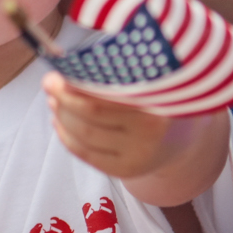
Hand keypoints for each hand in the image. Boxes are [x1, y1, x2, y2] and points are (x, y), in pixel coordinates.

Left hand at [43, 73, 210, 178]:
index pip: (103, 95)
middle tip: (49, 83)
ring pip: (84, 134)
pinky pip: (86, 153)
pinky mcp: (127, 170)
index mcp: (158, 100)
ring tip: (53, 100)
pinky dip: (66, 136)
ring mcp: (139, 154)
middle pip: (90, 115)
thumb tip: (73, 62)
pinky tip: (58, 121)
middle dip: (62, 97)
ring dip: (61, 115)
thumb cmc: (158, 98)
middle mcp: (151, 130)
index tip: (57, 71)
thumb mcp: (152, 78)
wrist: (183, 137)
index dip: (74, 85)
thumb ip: (122, 70)